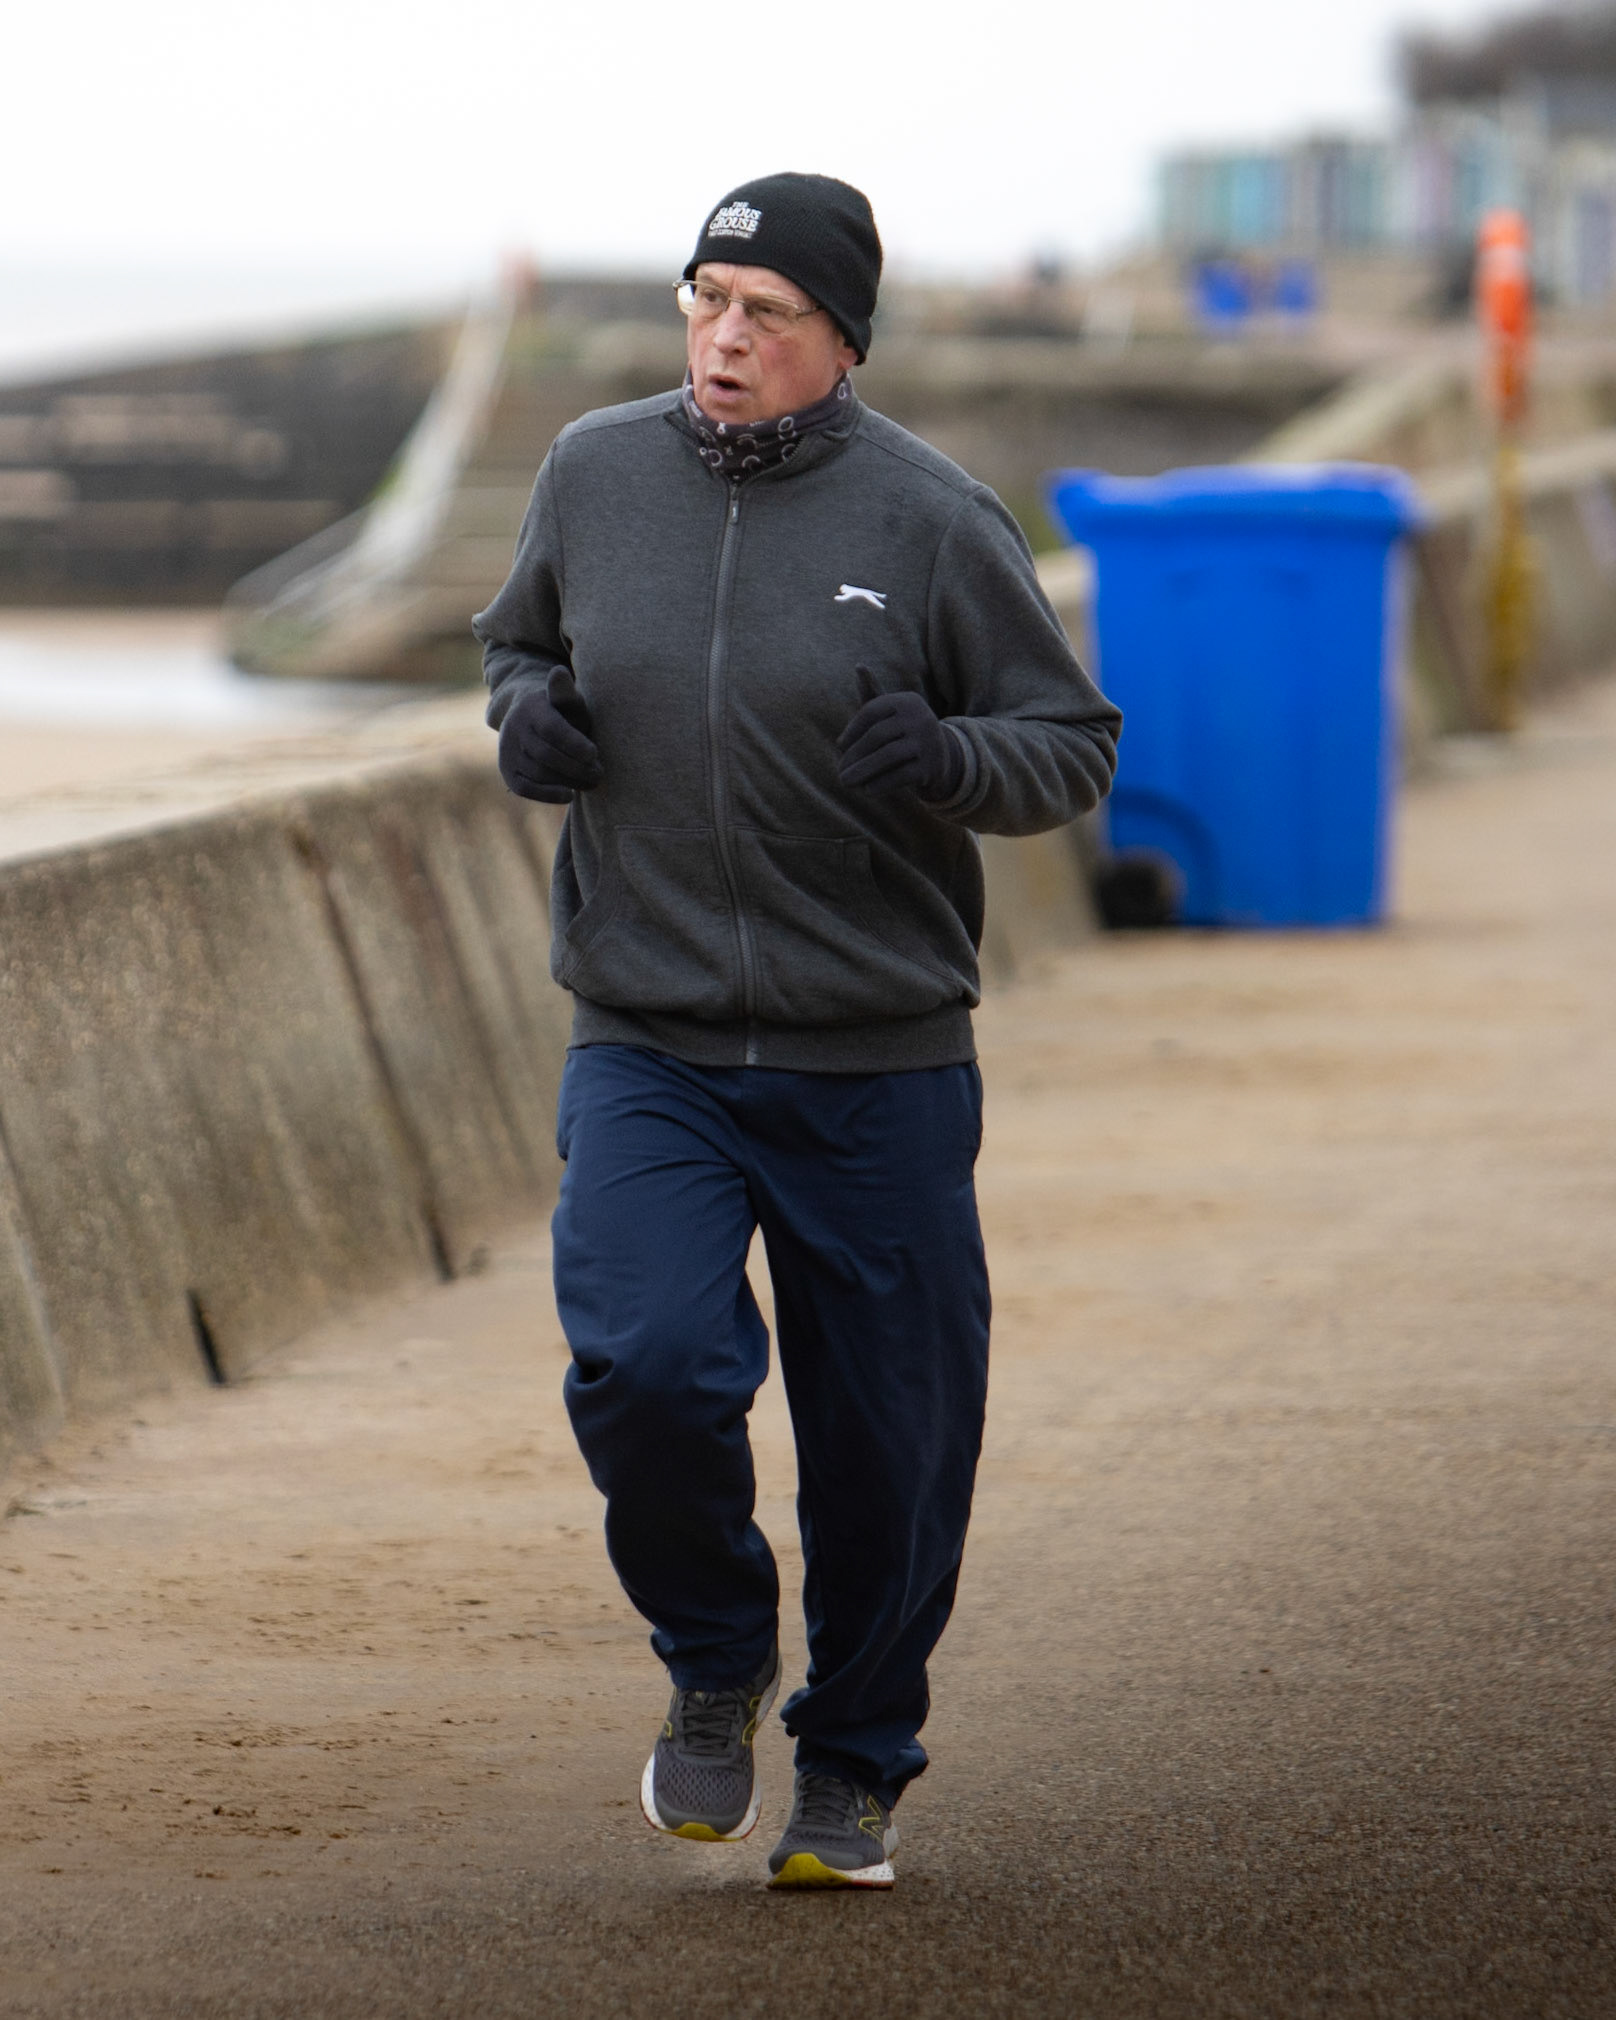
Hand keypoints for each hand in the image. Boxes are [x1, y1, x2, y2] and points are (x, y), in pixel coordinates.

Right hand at [497, 666, 601, 802]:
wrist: (533, 723)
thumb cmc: (562, 714)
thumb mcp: (568, 701)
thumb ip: (566, 692)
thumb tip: (559, 673)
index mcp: (531, 708)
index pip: (551, 729)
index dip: (574, 743)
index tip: (595, 753)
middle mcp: (514, 729)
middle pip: (547, 755)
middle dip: (577, 767)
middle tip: (600, 773)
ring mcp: (508, 751)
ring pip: (539, 773)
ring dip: (568, 781)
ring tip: (591, 782)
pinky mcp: (507, 771)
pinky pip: (525, 788)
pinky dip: (548, 795)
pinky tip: (569, 794)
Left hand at [836, 664, 964, 801]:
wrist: (941, 759)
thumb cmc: (904, 732)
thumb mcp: (890, 712)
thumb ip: (872, 692)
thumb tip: (859, 666)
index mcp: (906, 700)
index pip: (871, 711)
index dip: (852, 730)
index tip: (840, 747)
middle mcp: (920, 717)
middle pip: (877, 736)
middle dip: (855, 755)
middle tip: (839, 772)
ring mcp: (928, 742)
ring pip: (888, 756)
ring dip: (863, 771)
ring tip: (846, 783)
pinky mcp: (932, 766)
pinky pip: (900, 776)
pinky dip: (880, 783)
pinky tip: (866, 790)